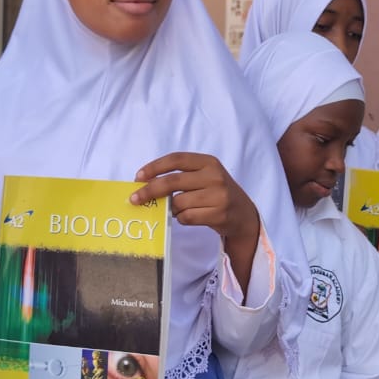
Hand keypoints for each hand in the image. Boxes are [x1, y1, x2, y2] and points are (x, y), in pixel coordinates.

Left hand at [132, 152, 259, 241]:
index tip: (138, 177)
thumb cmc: (217, 193)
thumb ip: (182, 176)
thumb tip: (146, 184)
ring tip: (176, 209)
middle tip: (135, 199)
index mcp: (208, 162)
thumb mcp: (205, 176)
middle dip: (150, 190)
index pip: (176, 159)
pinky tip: (187, 216)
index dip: (154, 167)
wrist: (243, 214)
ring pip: (178, 202)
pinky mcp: (218, 214)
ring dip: (170, 209)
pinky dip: (181, 218)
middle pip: (173, 181)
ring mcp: (218, 195)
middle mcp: (214, 176)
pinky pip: (187, 217)